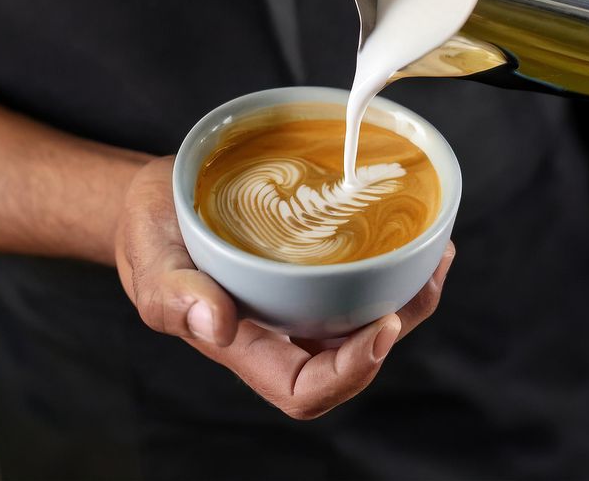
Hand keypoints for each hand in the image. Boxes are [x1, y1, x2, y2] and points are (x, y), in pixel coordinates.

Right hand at [115, 156, 455, 419]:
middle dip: (400, 327)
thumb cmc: (150, 237)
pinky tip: (412, 233)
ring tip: (438, 254)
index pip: (307, 388)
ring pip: (364, 316)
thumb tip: (218, 325)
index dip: (352, 372)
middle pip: (353, 357)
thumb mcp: (150, 265)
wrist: (161, 201)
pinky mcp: (309, 266)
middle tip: (430, 277)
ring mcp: (299, 300)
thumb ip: (174, 298)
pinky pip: (358, 277)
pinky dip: (392, 262)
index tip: (383, 326)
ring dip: (408, 295)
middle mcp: (282, 331)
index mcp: (247, 346)